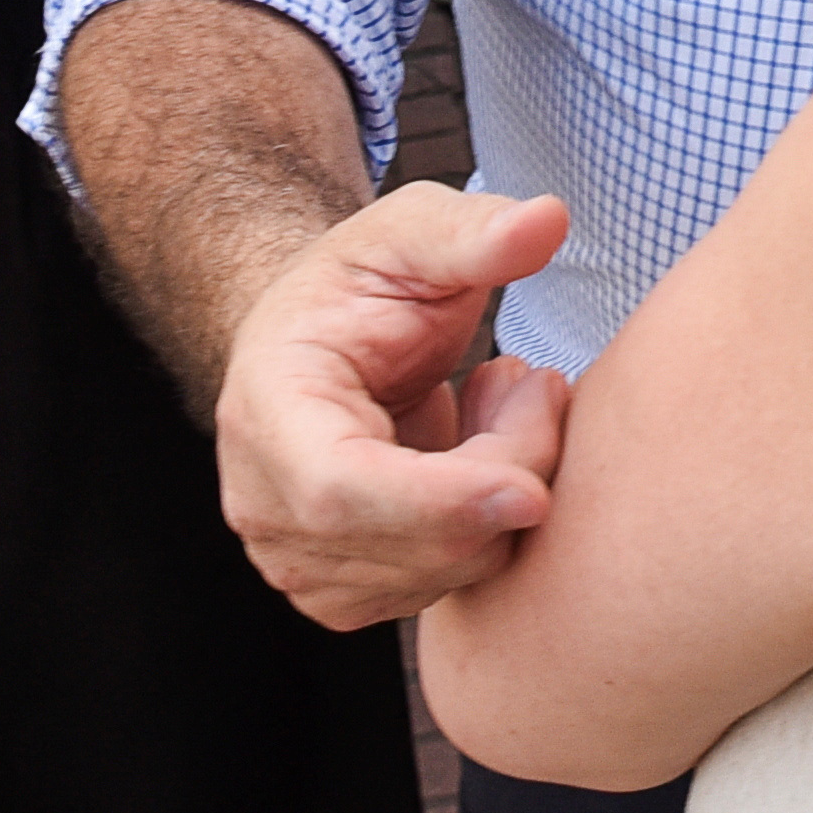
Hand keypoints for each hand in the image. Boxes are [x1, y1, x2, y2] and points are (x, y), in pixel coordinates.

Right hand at [215, 182, 575, 624]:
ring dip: (508, 490)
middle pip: (414, 539)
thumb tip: (548, 220)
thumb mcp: (410, 231)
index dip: (441, 501)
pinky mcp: (344, 592)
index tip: (534, 487)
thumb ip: (473, 229)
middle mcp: (264, 504)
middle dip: (511, 468)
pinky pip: (451, 585)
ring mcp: (299, 561)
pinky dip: (490, 526)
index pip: (340, 490)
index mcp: (266, 409)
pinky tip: (478, 455)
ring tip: (500, 400)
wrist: (320, 342)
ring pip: (448, 571)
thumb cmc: (359, 285)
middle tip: (538, 381)